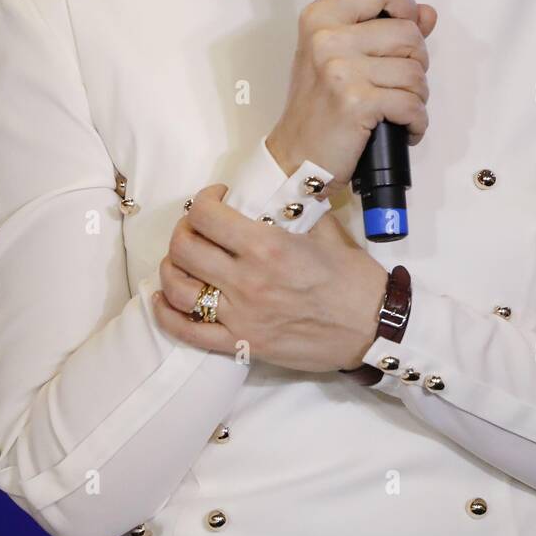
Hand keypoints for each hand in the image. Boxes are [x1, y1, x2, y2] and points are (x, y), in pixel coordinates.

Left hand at [151, 184, 389, 371]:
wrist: (372, 327)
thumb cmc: (353, 277)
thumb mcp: (323, 230)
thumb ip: (290, 210)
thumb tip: (270, 190)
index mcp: (267, 246)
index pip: (206, 215)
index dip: (203, 200)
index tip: (215, 198)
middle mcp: (247, 280)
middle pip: (184, 248)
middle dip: (184, 231)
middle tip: (197, 228)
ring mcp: (241, 316)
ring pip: (178, 289)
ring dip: (171, 269)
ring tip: (182, 260)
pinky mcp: (242, 344)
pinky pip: (188, 332)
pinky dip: (167, 314)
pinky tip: (163, 299)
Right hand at [266, 0, 437, 191]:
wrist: (295, 158)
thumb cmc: (319, 108)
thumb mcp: (341, 57)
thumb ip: (385, 29)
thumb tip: (427, 14)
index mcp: (321, 17)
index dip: (406, 7)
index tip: (406, 28)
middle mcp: (328, 37)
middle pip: (409, 33)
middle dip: (416, 63)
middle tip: (398, 84)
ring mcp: (341, 69)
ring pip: (415, 72)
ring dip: (416, 97)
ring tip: (394, 109)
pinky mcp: (357, 102)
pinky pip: (412, 104)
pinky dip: (416, 122)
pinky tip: (402, 128)